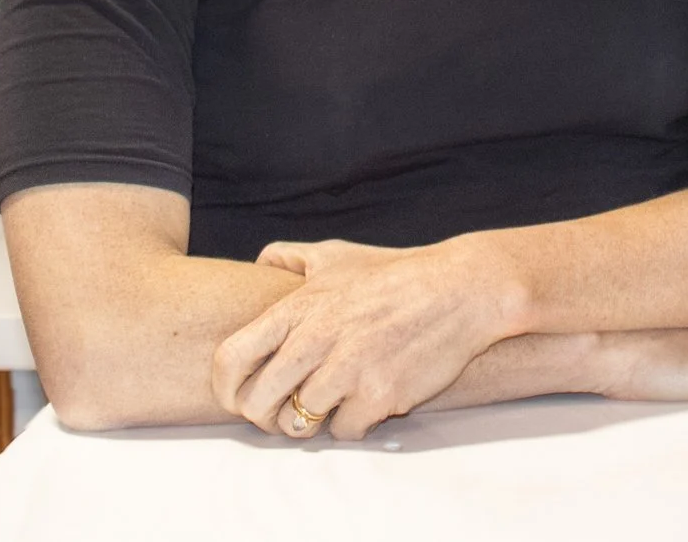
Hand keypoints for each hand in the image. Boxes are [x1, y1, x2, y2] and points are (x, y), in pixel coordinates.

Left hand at [211, 236, 519, 441]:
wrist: (462, 290)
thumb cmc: (399, 274)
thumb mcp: (338, 255)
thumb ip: (292, 258)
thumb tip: (262, 261)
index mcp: (299, 308)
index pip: (231, 358)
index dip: (225, 388)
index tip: (238, 397)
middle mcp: (316, 340)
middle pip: (258, 404)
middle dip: (266, 417)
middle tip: (284, 412)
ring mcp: (347, 371)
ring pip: (298, 423)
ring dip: (311, 420)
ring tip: (332, 402)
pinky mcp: (379, 396)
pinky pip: (344, 431)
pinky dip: (353, 423)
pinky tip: (368, 398)